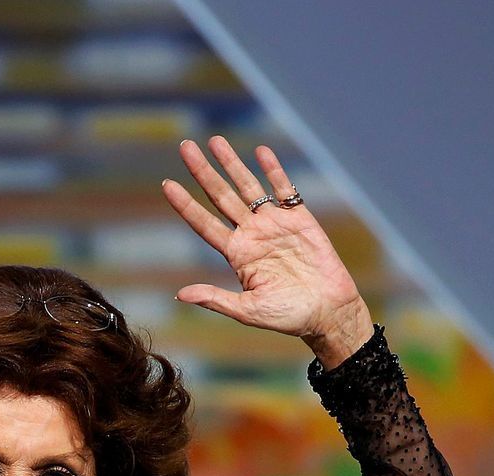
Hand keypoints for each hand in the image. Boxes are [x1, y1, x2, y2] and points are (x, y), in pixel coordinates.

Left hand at [161, 137, 373, 366]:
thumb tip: (181, 294)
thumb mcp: (247, 311)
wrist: (327, 311)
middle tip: (185, 147)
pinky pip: (285, 189)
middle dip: (203, 172)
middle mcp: (251, 234)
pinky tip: (261, 152)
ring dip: (232, 163)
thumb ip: (216, 299)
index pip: (204, 223)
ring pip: (248, 186)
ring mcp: (274, 224)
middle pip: (221, 196)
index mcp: (236, 254)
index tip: (167, 184)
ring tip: (214, 141)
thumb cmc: (287, 316)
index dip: (185, 204)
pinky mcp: (300, 219)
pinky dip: (273, 170)